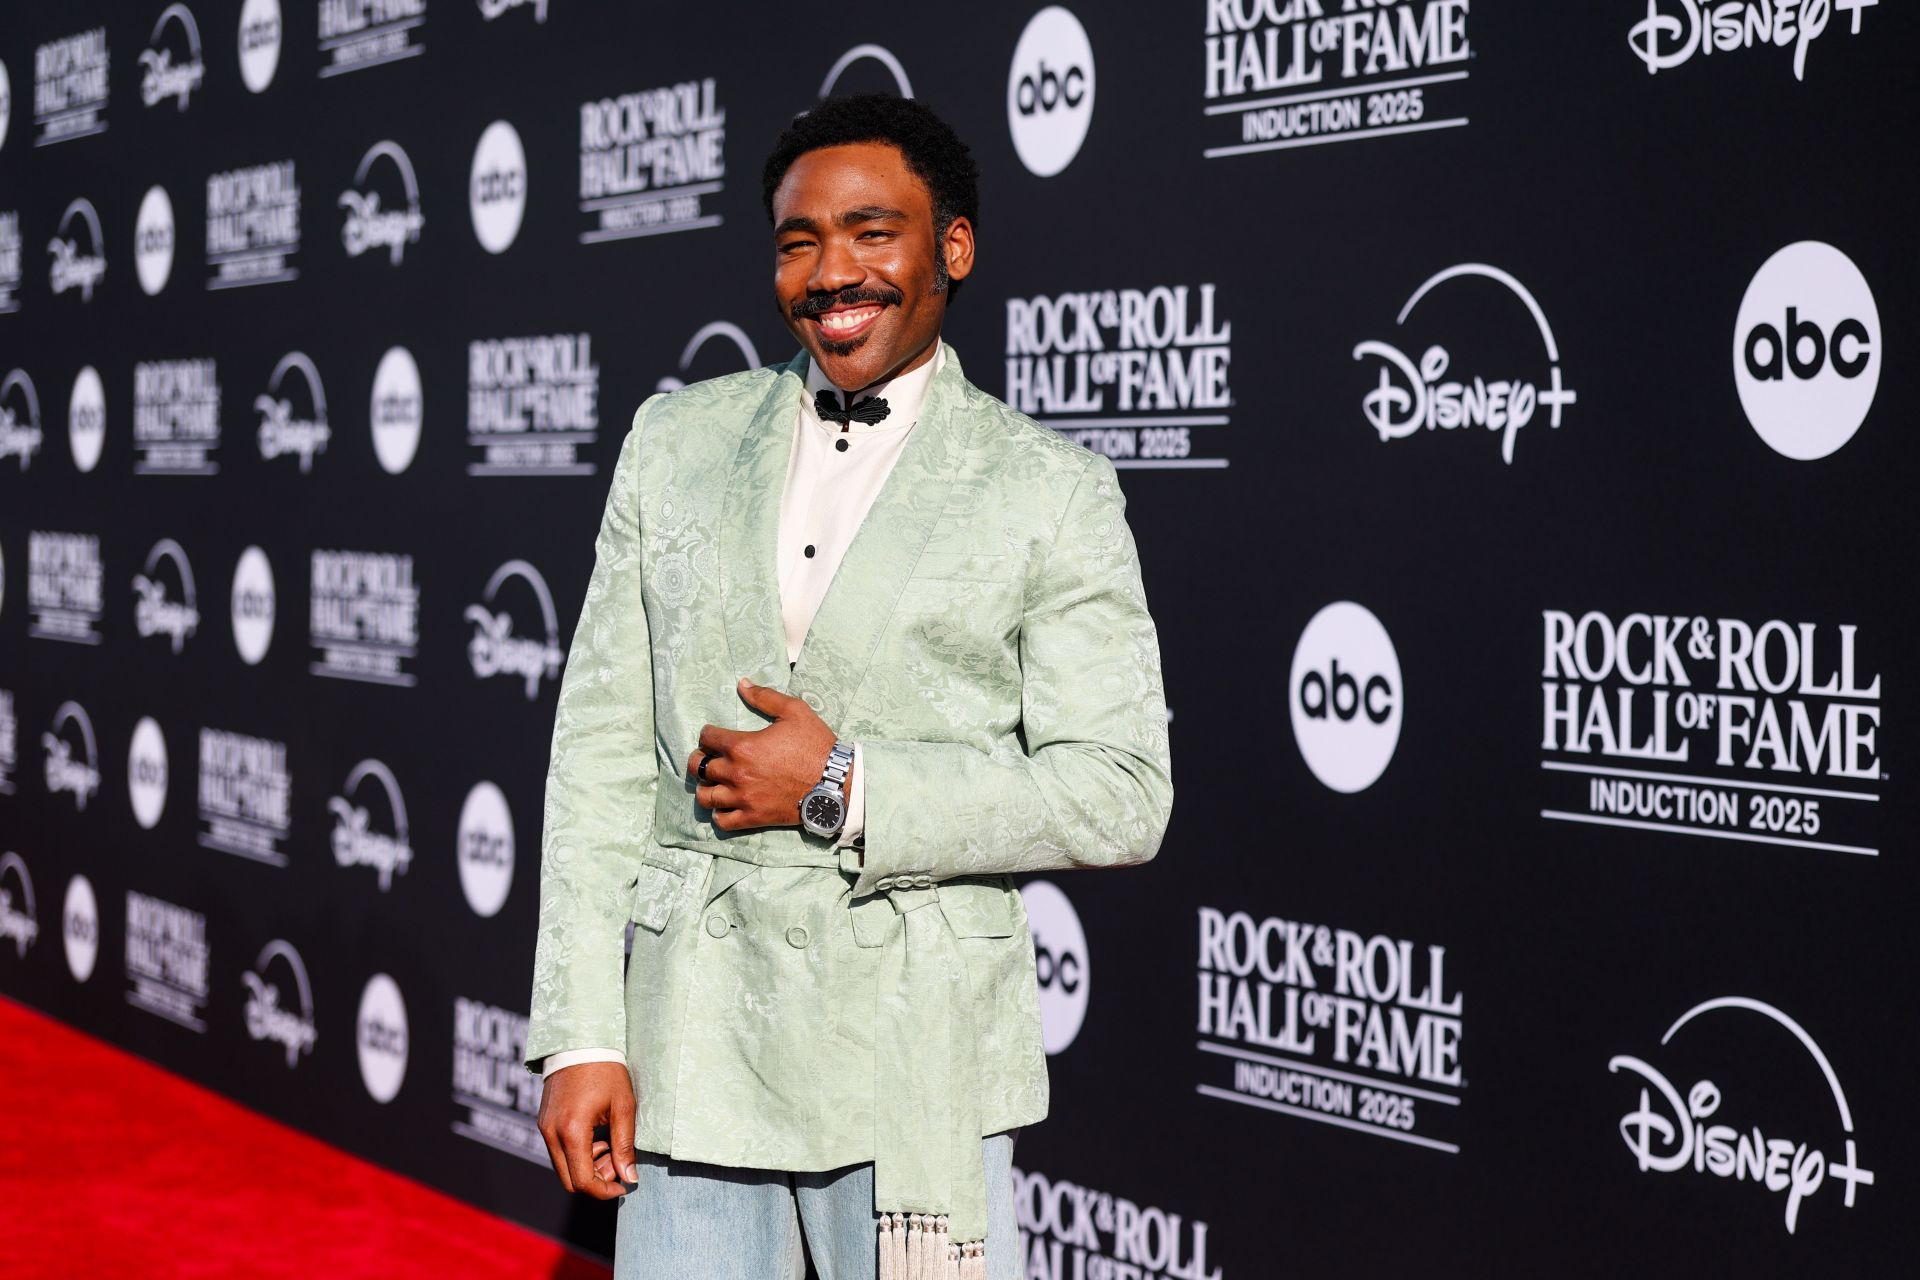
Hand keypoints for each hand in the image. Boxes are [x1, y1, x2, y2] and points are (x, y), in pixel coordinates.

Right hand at [537, 1061, 636, 1198]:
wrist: (580, 1041)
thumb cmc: (606, 1070)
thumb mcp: (623, 1106)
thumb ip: (625, 1145)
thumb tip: (630, 1177)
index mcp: (572, 1131)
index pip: (582, 1181)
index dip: (604, 1191)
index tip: (624, 1186)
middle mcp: (551, 1133)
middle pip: (569, 1181)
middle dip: (595, 1180)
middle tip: (618, 1163)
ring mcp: (544, 1128)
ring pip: (563, 1167)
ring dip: (586, 1167)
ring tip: (609, 1145)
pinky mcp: (544, 1122)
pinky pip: (558, 1151)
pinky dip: (577, 1154)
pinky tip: (596, 1137)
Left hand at [686, 677, 846, 830]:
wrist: (835, 782)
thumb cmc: (815, 745)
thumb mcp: (794, 711)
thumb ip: (764, 697)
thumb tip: (742, 684)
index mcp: (742, 746)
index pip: (707, 737)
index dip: (708, 734)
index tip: (714, 736)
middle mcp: (736, 773)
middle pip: (699, 767)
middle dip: (699, 759)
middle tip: (707, 757)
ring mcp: (743, 798)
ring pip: (705, 796)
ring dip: (705, 787)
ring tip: (713, 782)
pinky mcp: (753, 817)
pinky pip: (722, 820)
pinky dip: (718, 813)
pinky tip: (725, 804)